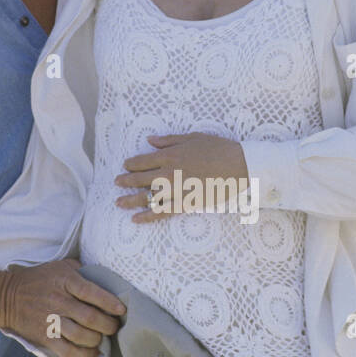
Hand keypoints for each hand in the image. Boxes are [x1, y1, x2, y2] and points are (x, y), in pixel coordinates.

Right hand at [0, 257, 126, 356]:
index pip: (92, 292)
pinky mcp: (45, 337)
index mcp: (65, 281)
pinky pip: (68, 351)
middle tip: (114, 326)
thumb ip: (81, 270)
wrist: (6, 296)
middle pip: (90, 318)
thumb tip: (103, 278)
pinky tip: (94, 353)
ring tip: (102, 337)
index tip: (121, 310)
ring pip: (82, 336)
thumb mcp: (59, 266)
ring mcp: (51, 320)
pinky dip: (85, 355)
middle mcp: (59, 301)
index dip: (110, 303)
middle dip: (108, 325)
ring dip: (98, 339)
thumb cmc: (38, 279)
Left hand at [114, 133, 249, 221]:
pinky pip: (162, 212)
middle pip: (140, 179)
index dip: (131, 164)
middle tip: (116, 183)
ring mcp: (176, 190)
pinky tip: (136, 219)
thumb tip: (150, 140)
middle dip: (125, 181)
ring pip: (147, 197)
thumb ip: (168, 140)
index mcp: (170, 155)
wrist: (239, 166)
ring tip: (118, 203)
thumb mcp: (193, 137)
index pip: (142, 161)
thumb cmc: (218, 148)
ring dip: (130, 201)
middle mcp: (169, 173)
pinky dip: (148, 217)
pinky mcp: (186, 204)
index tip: (125, 166)